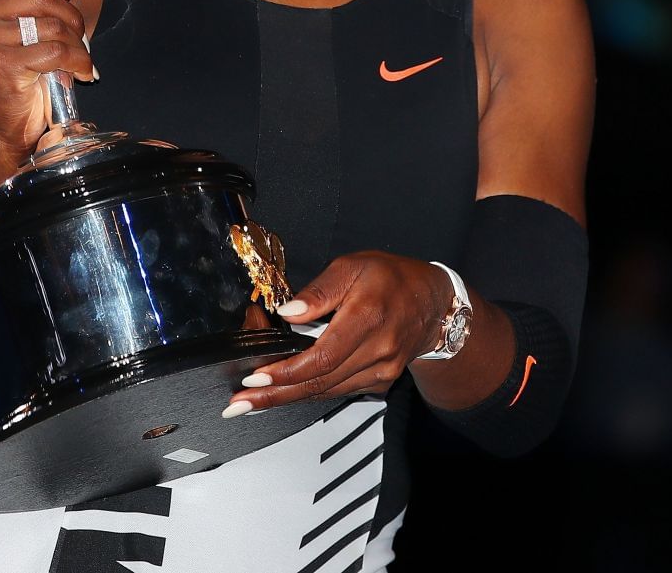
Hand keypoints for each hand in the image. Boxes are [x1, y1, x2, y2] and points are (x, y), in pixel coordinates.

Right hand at [0, 0, 93, 159]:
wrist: (2, 128)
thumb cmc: (18, 74)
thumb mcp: (36, 22)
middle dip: (69, 15)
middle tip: (78, 36)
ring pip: (50, 24)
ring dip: (76, 44)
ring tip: (77, 58)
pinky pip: (53, 51)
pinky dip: (76, 61)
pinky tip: (79, 71)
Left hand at [224, 251, 451, 414]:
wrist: (433, 303)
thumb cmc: (392, 278)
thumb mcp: (352, 267)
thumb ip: (318, 292)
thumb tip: (287, 313)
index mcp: (368, 317)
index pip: (322, 357)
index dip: (286, 371)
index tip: (255, 378)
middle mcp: (377, 350)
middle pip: (319, 382)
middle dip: (274, 395)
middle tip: (238, 404)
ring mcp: (380, 371)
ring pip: (326, 392)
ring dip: (286, 398)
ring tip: (251, 402)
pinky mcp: (379, 382)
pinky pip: (337, 391)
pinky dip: (308, 392)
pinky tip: (283, 392)